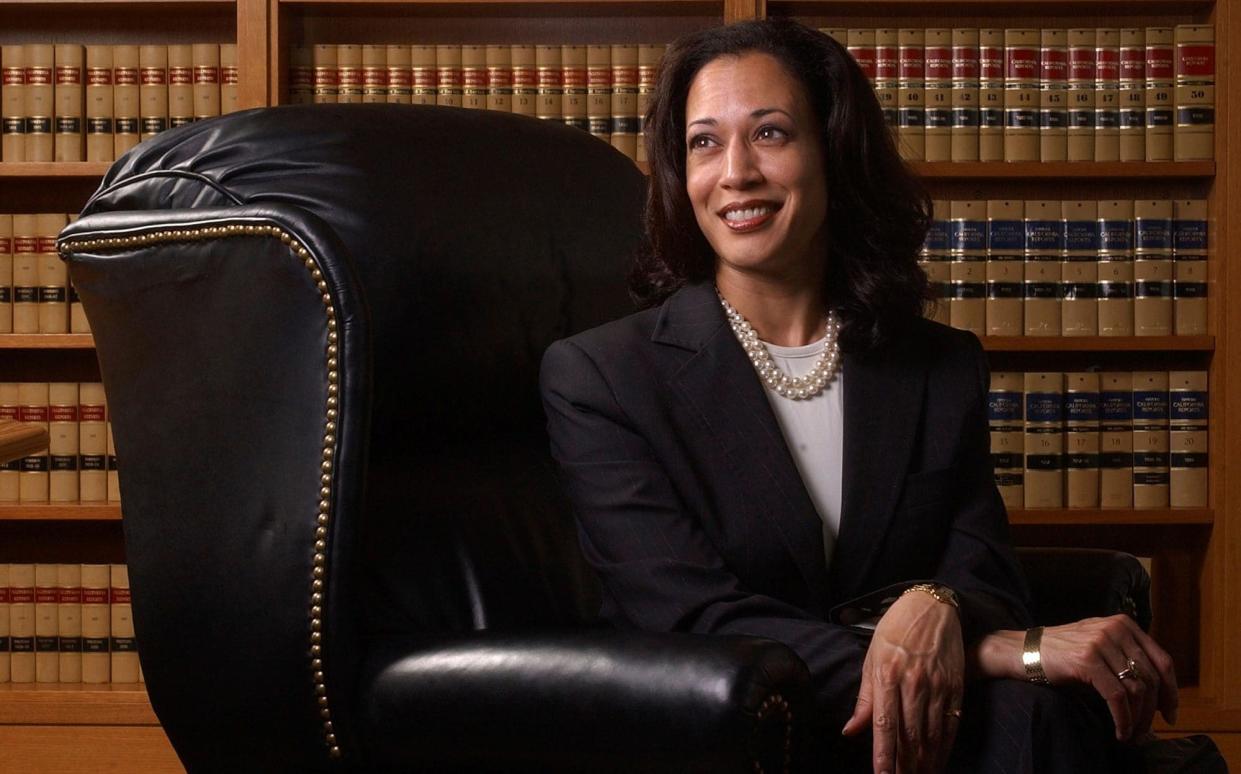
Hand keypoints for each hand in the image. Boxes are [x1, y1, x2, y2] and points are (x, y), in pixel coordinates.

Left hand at [842, 589, 964, 773]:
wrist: (932, 606)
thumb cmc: (895, 631)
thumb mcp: (872, 658)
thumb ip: (864, 698)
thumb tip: (851, 730)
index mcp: (887, 676)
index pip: (884, 725)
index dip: (883, 755)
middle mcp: (912, 683)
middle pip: (908, 736)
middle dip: (904, 765)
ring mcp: (936, 686)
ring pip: (930, 734)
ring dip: (924, 762)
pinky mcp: (955, 686)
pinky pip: (950, 724)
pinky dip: (944, 747)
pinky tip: (938, 760)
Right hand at [1037, 615, 1177, 740]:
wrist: (1024, 650)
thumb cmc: (1063, 653)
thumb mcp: (1100, 646)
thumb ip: (1126, 658)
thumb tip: (1157, 695)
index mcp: (1124, 624)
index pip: (1162, 660)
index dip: (1172, 691)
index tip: (1170, 713)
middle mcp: (1116, 629)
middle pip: (1151, 678)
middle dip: (1153, 711)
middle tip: (1148, 731)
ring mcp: (1101, 643)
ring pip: (1136, 689)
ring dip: (1138, 718)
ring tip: (1132, 734)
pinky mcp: (1087, 660)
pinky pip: (1116, 696)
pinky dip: (1123, 718)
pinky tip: (1120, 731)